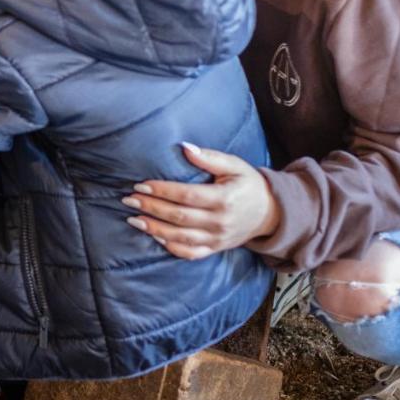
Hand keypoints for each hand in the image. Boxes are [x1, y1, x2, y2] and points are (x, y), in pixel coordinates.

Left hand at [123, 143, 280, 259]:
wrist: (270, 212)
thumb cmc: (249, 184)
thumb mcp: (235, 165)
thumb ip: (209, 157)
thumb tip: (184, 147)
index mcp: (224, 199)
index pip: (186, 195)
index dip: (162, 191)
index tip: (141, 185)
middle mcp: (220, 222)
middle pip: (179, 217)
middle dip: (151, 208)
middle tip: (129, 199)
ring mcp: (217, 239)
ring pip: (180, 238)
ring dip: (154, 229)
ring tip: (133, 219)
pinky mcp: (215, 249)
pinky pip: (189, 252)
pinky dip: (170, 246)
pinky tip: (154, 236)